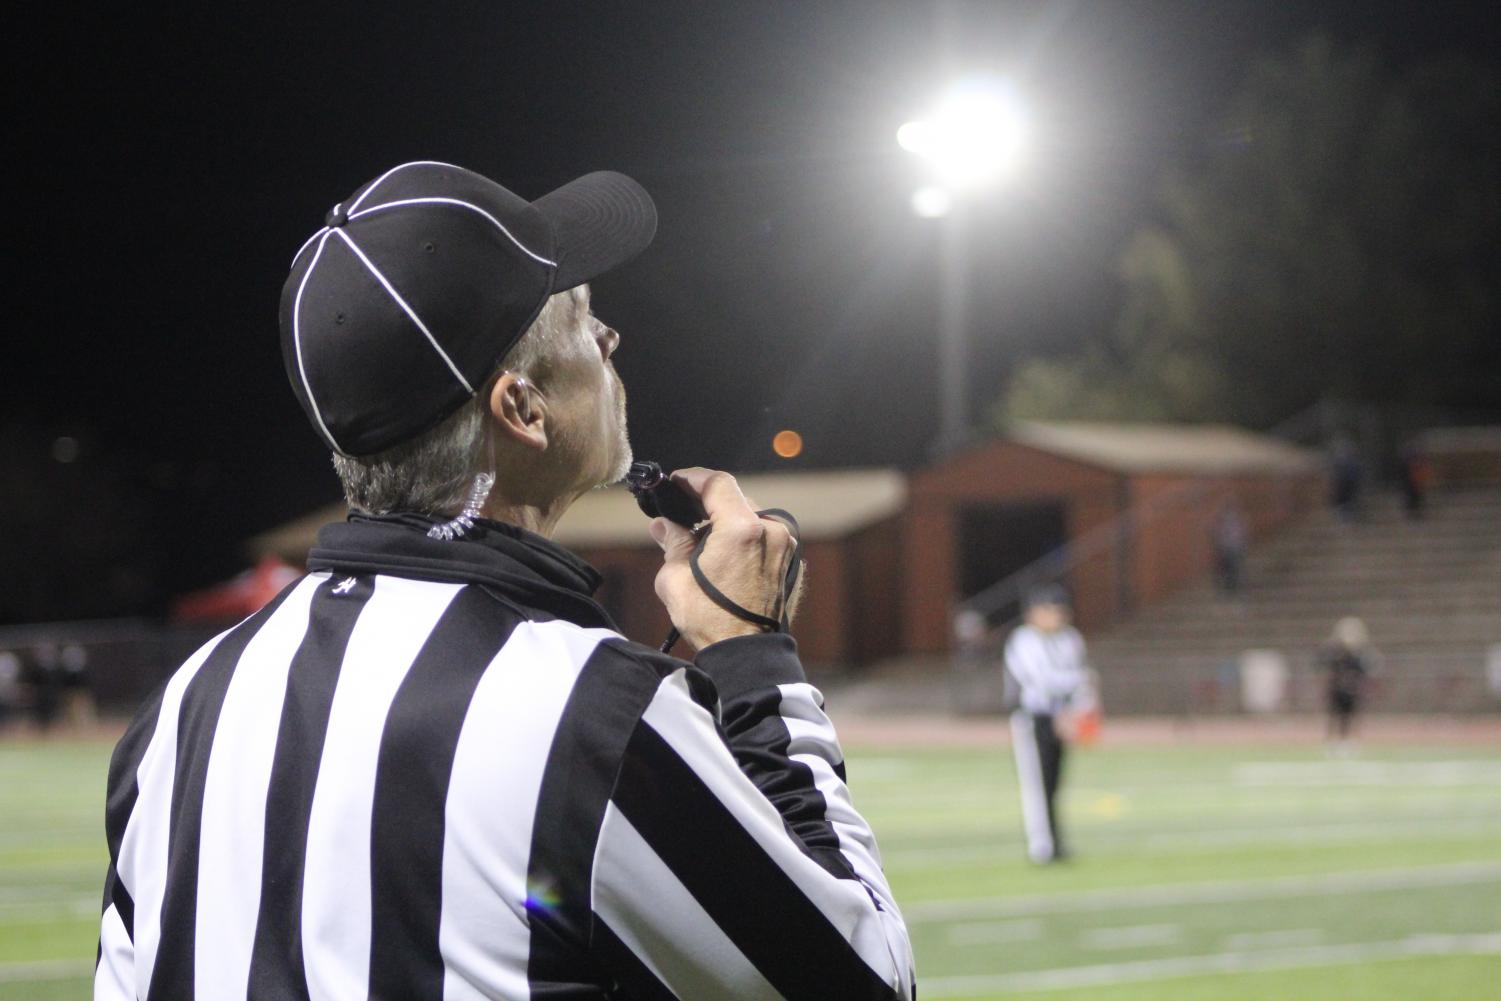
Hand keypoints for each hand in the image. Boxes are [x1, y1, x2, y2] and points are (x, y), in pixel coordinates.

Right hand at [648, 467, 802, 652]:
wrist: (748, 655)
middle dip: (707, 502)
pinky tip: (725, 554)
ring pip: (752, 518)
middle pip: (736, 500)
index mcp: (742, 528)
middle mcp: (772, 531)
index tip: (676, 481)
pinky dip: (745, 538)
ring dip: (727, 521)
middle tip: (683, 511)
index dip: (693, 478)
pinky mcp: (791, 563)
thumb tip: (664, 525)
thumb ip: (672, 542)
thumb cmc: (711, 620)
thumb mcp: (676, 578)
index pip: (718, 483)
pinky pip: (766, 538)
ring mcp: (786, 547)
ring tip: (701, 538)